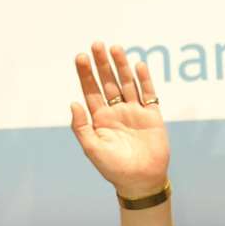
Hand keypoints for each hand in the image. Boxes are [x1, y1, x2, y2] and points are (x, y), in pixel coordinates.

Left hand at [70, 42, 169, 198]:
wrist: (140, 181)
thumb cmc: (113, 168)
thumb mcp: (92, 149)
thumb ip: (81, 126)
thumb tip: (72, 102)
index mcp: (100, 118)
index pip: (90, 91)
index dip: (86, 74)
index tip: (80, 57)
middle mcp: (116, 111)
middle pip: (108, 82)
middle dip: (102, 64)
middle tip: (96, 45)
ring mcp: (135, 112)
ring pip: (127, 83)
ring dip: (121, 66)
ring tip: (115, 48)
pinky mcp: (152, 115)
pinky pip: (148, 93)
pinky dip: (144, 79)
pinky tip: (138, 64)